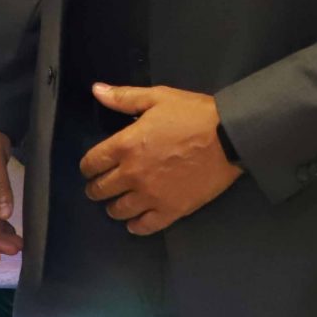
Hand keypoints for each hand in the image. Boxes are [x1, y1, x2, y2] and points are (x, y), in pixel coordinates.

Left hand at [80, 84, 241, 235]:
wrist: (229, 137)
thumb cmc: (193, 114)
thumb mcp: (158, 97)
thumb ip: (124, 97)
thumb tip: (96, 90)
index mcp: (125, 145)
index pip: (91, 163)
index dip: (87, 167)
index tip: (91, 168)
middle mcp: (132, 174)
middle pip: (100, 190)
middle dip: (96, 188)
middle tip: (100, 187)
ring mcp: (151, 196)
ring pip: (118, 210)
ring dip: (113, 207)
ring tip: (117, 204)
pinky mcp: (171, 210)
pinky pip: (144, 226)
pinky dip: (135, 226)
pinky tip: (134, 222)